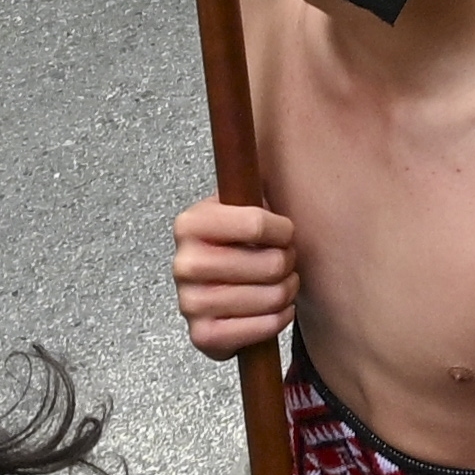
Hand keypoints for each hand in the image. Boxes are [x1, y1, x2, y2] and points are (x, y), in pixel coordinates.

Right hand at [173, 197, 298, 357]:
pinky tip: (277, 309)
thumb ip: (255, 182)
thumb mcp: (240, 204)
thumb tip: (290, 138)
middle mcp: (184, 263)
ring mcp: (189, 302)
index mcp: (190, 223)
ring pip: (268, 298)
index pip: (258, 223)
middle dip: (288, 263)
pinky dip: (277, 320)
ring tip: (283, 283)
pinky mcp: (201, 336)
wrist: (212, 290)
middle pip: (269, 264)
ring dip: (287, 292)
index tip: (285, 232)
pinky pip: (257, 331)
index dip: (284, 230)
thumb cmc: (236, 241)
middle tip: (286, 261)